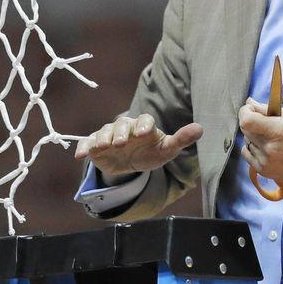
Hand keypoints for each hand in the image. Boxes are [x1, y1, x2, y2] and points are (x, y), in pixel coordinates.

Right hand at [74, 113, 203, 180]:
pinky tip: (81, 155)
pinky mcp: (95, 145)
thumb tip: (201, 128)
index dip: (144, 125)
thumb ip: (181, 139)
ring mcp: (108, 135)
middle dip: (121, 133)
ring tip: (104, 147)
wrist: (130, 163)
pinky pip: (88, 143)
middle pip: (121, 125)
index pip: (144, 120)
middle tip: (121, 143)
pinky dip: (84, 147)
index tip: (145, 133)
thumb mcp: (166, 149)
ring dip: (103, 138)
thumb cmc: (150, 153)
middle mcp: (125, 127)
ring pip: (104, 132)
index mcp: (144, 126)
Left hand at [238, 99, 282, 193]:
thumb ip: (270, 109)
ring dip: (254, 136)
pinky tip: (267, 148)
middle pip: (246, 130)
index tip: (250, 109)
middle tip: (265, 122)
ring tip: (271, 137)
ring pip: (247, 142)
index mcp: (278, 130)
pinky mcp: (265, 172)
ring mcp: (266, 162)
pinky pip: (249, 156)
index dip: (245, 112)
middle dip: (252, 122)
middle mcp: (269, 147)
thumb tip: (251, 103)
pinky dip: (254, 149)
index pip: (247, 120)